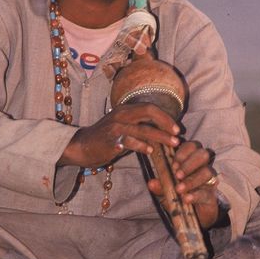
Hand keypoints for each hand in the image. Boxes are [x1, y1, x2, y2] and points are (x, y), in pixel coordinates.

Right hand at [58, 103, 180, 168]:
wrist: (82, 147)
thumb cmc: (106, 139)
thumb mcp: (123, 128)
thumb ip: (140, 127)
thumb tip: (161, 132)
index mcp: (125, 109)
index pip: (150, 107)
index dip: (165, 116)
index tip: (177, 128)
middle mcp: (121, 114)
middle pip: (148, 112)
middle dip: (166, 122)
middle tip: (177, 134)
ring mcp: (115, 127)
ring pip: (142, 129)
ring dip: (160, 136)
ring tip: (172, 144)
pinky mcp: (111, 140)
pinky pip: (129, 141)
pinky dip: (142, 146)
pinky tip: (151, 151)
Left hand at [147, 140, 219, 229]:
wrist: (190, 217)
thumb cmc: (178, 197)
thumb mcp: (165, 192)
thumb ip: (160, 187)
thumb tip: (151, 183)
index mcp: (190, 161)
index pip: (192, 146)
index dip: (183, 152)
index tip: (173, 164)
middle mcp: (201, 167)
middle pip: (203, 154)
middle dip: (189, 163)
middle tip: (177, 175)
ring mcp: (208, 181)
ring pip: (207, 172)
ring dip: (192, 179)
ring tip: (179, 189)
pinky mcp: (211, 195)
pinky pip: (206, 192)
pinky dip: (195, 195)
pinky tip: (186, 199)